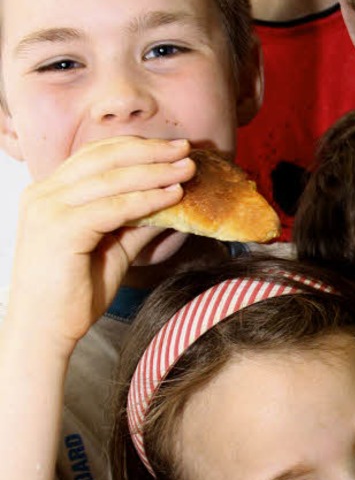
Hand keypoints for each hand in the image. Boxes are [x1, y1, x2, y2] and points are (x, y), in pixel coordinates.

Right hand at [6, 136, 194, 353]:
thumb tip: (171, 202)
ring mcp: (48, 209)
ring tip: (186, 170)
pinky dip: (147, 199)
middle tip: (185, 149)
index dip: (136, 147)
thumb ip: (135, 222)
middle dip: (150, 151)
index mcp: (48, 192)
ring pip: (111, 179)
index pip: (95, 155)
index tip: (170, 148)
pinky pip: (113, 207)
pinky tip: (173, 196)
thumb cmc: (72, 295)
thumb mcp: (111, 248)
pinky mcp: (60, 229)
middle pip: (104, 158)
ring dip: (154, 172)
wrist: (43, 332)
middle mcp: (43, 194)